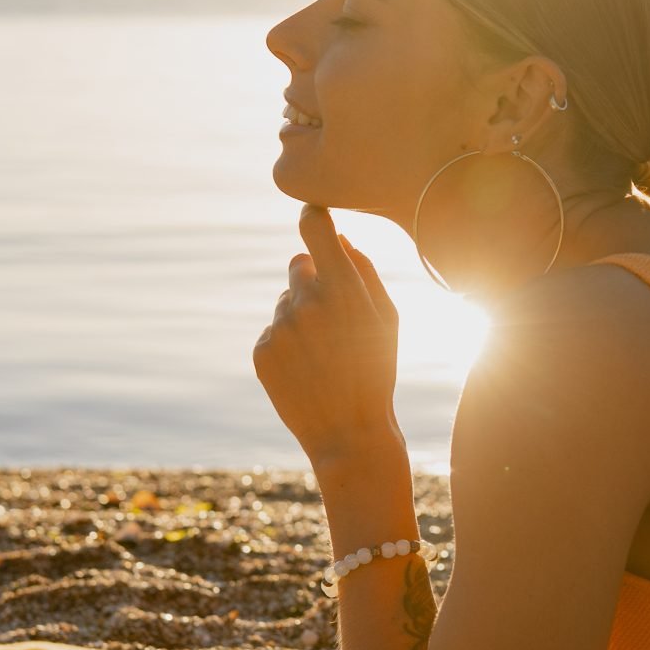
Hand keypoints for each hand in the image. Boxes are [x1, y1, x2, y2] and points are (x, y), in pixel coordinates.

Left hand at [253, 203, 402, 468]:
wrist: (350, 434)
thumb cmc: (377, 372)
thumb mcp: (388, 319)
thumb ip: (365, 271)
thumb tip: (339, 238)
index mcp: (342, 288)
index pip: (313, 226)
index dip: (313, 215)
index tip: (313, 214)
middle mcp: (306, 301)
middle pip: (298, 264)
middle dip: (312, 279)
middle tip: (335, 317)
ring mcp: (280, 327)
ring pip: (285, 302)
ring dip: (301, 318)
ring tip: (325, 356)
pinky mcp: (261, 351)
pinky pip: (272, 331)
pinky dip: (287, 345)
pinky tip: (307, 371)